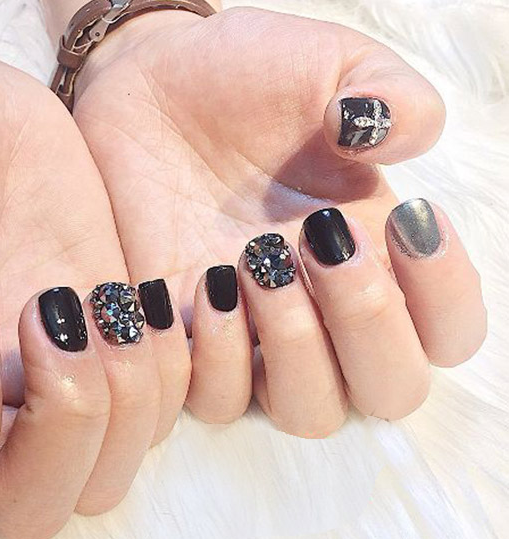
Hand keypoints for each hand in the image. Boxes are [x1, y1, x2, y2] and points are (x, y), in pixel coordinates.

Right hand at [0, 32, 188, 538]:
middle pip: (30, 511)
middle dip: (63, 425)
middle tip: (54, 311)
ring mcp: (54, 394)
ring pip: (107, 476)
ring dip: (124, 393)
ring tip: (104, 299)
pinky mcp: (115, 360)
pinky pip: (161, 415)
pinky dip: (168, 368)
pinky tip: (141, 296)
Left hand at [71, 8, 486, 435]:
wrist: (148, 90)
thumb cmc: (245, 81)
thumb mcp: (329, 68)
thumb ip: (389, 98)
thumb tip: (384, 138)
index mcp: (379, 258)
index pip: (447, 331)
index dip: (446, 296)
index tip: (409, 218)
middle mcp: (325, 315)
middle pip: (389, 390)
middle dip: (368, 325)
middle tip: (324, 243)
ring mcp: (256, 339)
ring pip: (309, 412)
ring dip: (295, 346)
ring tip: (256, 259)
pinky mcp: (187, 347)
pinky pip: (220, 401)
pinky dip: (220, 358)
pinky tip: (205, 285)